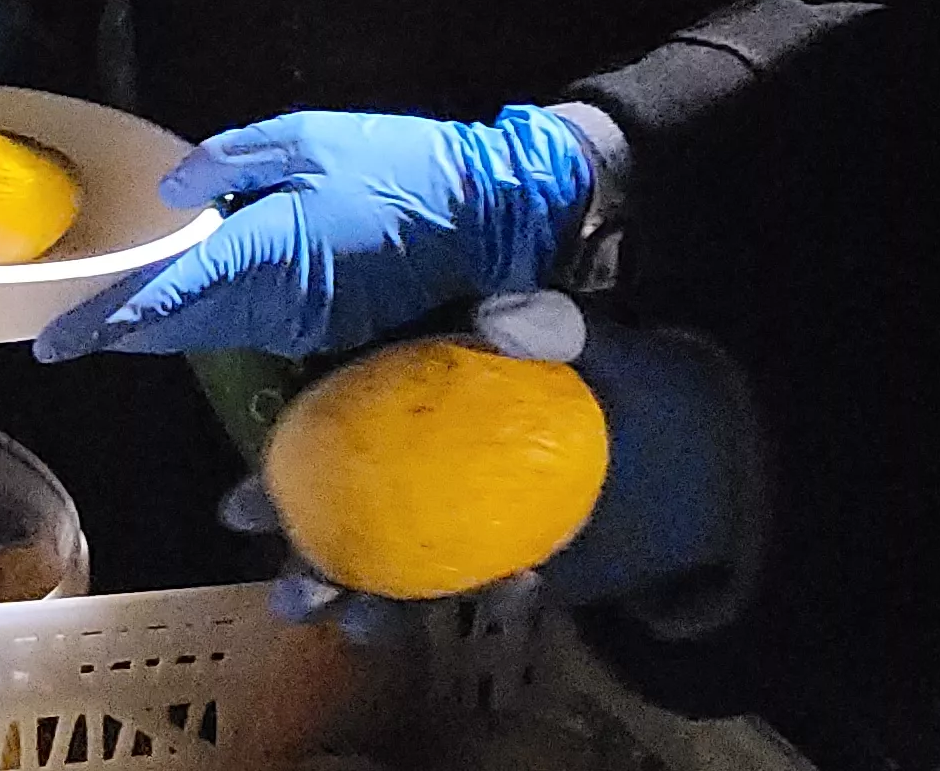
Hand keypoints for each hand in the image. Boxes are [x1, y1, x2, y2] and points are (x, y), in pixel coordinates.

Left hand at [31, 104, 594, 361]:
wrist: (486, 212)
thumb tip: (175, 193)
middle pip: (181, 326)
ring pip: (213, 332)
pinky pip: (250, 328)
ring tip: (115, 312)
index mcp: (265, 248)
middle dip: (124, 328)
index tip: (56, 344)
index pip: (167, 296)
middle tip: (70, 324)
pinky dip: (210, 318)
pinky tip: (189, 300)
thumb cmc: (397, 163)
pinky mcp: (328, 327)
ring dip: (164, 326)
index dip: (107, 321)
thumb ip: (233, 162)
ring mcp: (305, 322)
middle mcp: (277, 300)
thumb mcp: (307, 137)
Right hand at [216, 295, 736, 627]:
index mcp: (416, 403)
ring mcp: (464, 523)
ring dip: (371, 605)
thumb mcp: (581, 334)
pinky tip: (517, 589)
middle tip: (290, 590)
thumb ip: (547, 321)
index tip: (245, 502)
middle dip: (306, 559)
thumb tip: (505, 313)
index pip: (328, 434)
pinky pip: (489, 590)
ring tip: (360, 626)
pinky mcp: (513, 564)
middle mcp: (426, 467)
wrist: (693, 443)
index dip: (282, 470)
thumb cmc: (614, 377)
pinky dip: (498, 594)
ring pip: (397, 570)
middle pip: (345, 515)